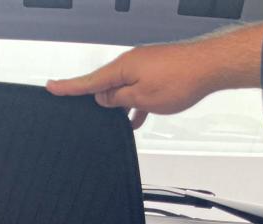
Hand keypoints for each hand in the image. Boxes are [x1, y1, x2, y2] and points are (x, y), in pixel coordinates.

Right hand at [47, 23, 262, 128]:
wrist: (212, 65)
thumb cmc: (182, 79)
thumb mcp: (141, 97)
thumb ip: (118, 99)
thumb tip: (105, 99)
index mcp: (122, 67)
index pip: (88, 81)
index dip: (68, 87)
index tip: (50, 87)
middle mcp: (131, 63)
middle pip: (105, 85)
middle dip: (101, 102)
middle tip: (97, 117)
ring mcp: (145, 65)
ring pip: (124, 88)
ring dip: (123, 105)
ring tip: (126, 121)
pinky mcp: (157, 70)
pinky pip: (139, 88)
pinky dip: (136, 102)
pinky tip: (138, 117)